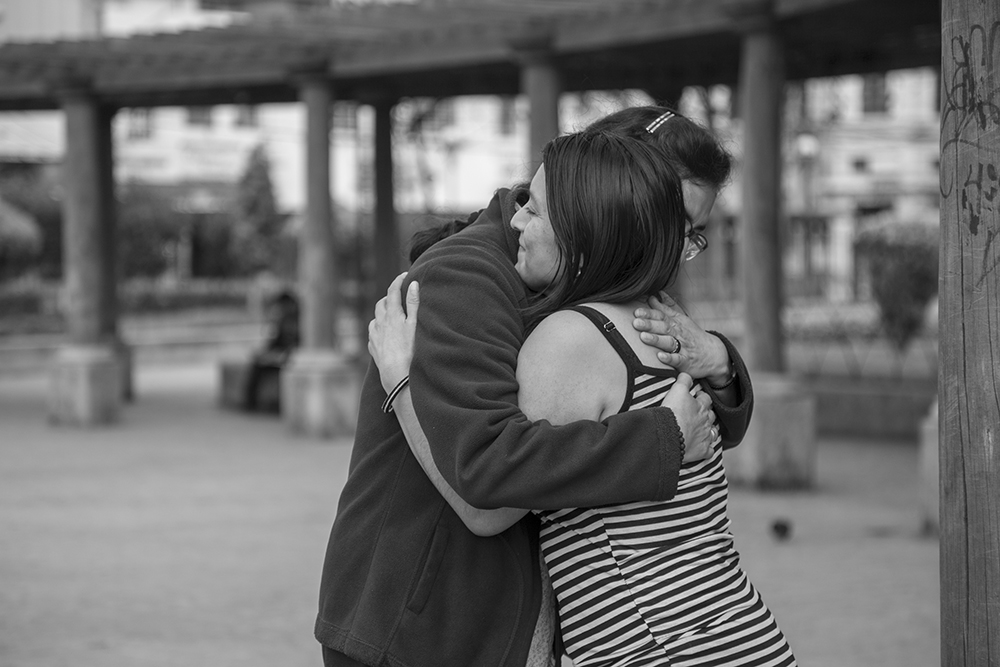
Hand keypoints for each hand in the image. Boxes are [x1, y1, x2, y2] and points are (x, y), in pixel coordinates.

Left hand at [368, 272, 419, 393]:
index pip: (393, 291)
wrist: (397, 376)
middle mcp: (380, 322)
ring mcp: (374, 335)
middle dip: (389, 297)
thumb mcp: (416, 325)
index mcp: (392, 314)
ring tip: (392, 315)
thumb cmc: (411, 350)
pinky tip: (385, 333)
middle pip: (382, 303)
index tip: (404, 275)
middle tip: (399, 297)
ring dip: (383, 313)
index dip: (398, 281)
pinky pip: (373, 333)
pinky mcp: (373, 348)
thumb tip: (413, 284)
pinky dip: (379, 328)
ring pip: (376, 318)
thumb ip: (414, 303)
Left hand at [633, 291, 731, 384]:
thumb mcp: (681, 319)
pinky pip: (678, 360)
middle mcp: (679, 333)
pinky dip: (669, 358)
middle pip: (664, 327)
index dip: (649, 314)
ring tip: (643, 337)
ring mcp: (683, 347)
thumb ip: (666, 309)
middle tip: (636, 323)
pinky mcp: (686, 362)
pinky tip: (660, 357)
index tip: (637, 312)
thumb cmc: (692, 335)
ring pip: (669, 342)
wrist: (714, 353)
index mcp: (676, 323)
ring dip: (656, 339)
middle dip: (649, 325)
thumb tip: (654, 295)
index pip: (661, 316)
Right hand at [660, 373, 719, 462]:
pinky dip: (707, 449)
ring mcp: (705, 436)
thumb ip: (683, 380)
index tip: (697, 397)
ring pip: (712, 432)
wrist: (669, 434)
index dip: (702, 397)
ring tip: (703, 430)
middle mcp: (706, 421)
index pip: (706, 399)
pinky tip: (704, 448)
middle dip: (707, 414)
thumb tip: (687, 374)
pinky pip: (709, 451)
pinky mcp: (702, 451)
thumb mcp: (677, 390)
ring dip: (709, 430)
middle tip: (699, 414)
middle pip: (711, 416)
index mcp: (701, 406)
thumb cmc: (673, 412)